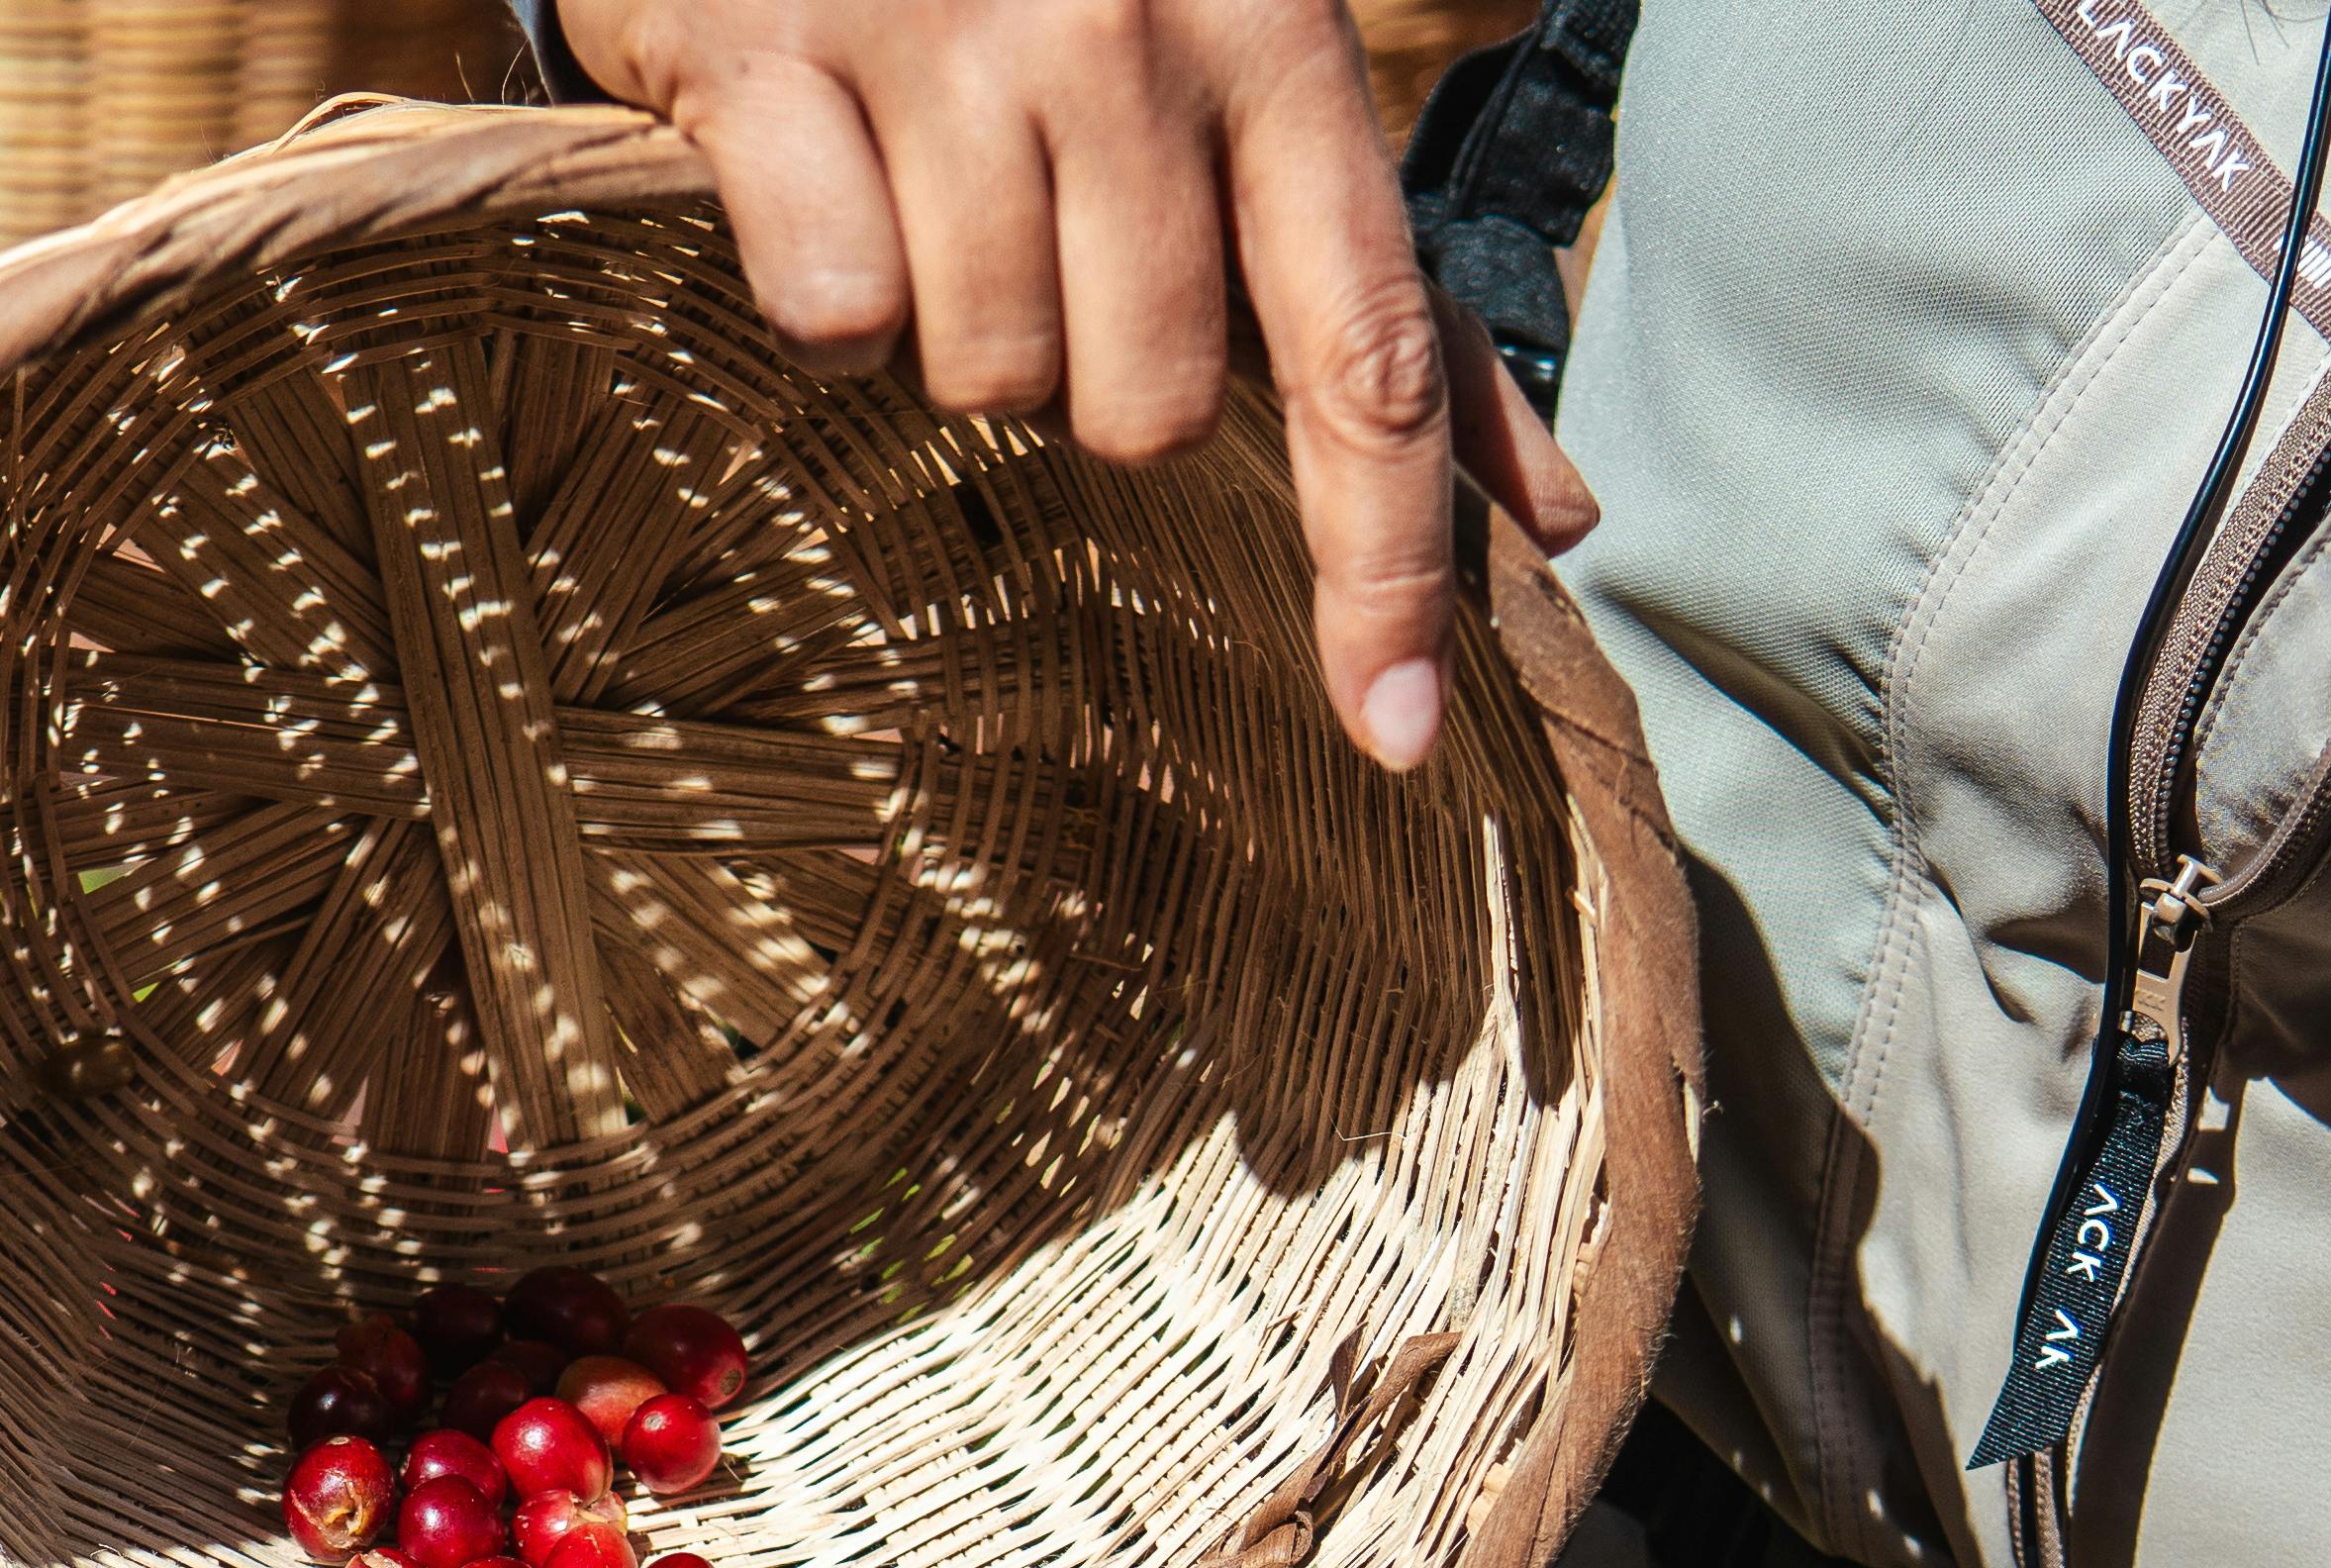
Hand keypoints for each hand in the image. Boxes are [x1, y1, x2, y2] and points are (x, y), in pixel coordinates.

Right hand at [558, 0, 1594, 768]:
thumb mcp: (1248, 71)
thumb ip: (1391, 294)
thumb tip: (1559, 513)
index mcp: (1275, 35)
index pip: (1369, 353)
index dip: (1386, 561)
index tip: (1396, 733)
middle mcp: (1131, 24)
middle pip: (1145, 409)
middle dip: (1083, 379)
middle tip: (1032, 245)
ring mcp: (952, 30)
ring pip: (982, 371)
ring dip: (947, 327)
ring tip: (920, 188)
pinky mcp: (771, 51)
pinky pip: (832, 307)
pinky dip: (818, 284)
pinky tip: (815, 174)